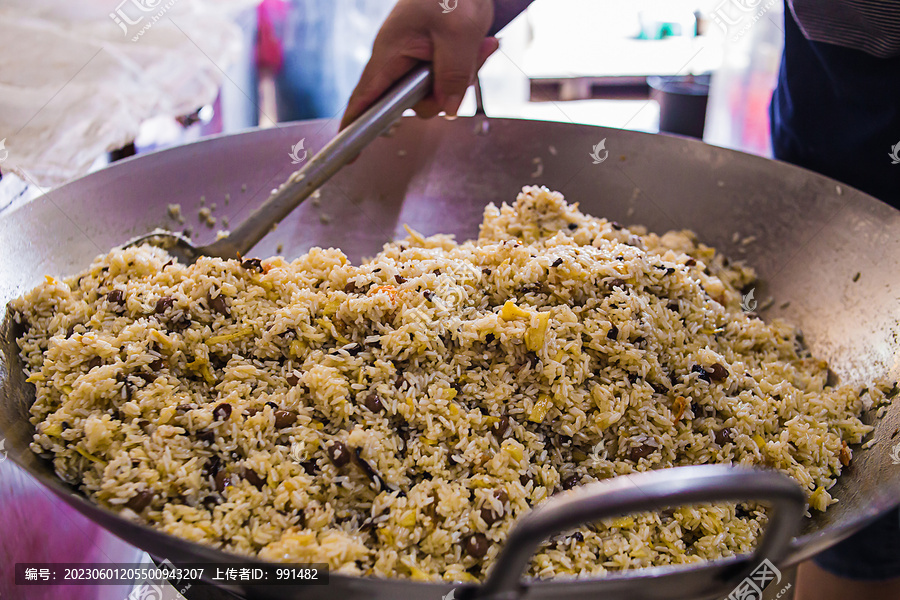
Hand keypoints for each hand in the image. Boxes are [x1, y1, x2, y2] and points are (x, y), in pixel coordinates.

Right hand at [340, 0, 499, 128]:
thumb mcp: (458, 33)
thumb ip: (452, 74)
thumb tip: (447, 109)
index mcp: (390, 53)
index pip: (365, 97)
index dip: (355, 126)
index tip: (350, 153)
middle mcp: (398, 61)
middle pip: (415, 103)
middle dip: (445, 92)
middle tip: (469, 61)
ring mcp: (415, 62)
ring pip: (438, 92)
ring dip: (463, 76)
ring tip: (479, 45)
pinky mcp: (432, 61)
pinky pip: (450, 80)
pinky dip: (469, 67)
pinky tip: (482, 46)